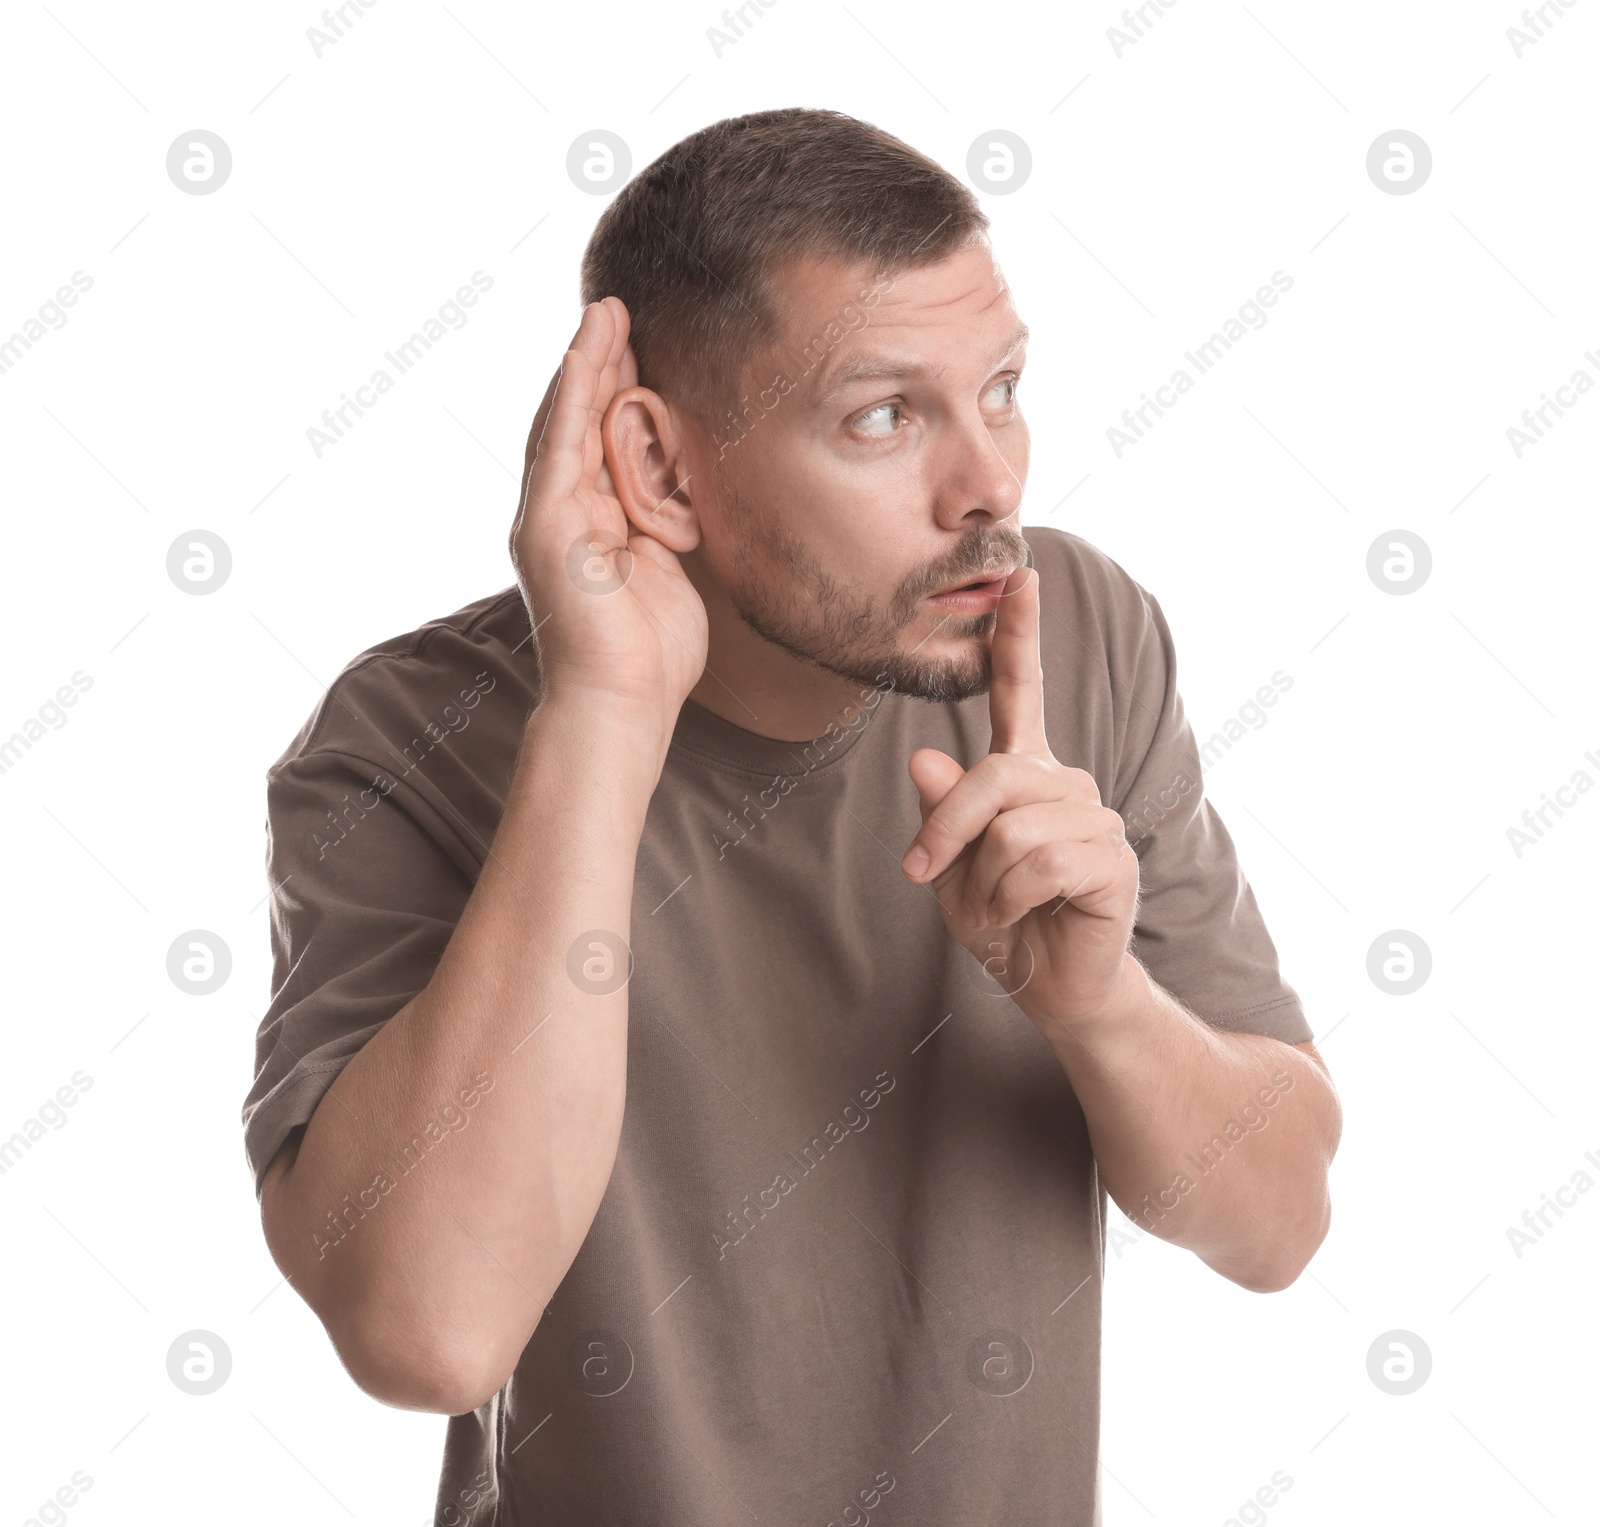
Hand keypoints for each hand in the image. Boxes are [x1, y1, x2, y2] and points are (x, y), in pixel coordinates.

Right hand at [509, 298, 707, 731]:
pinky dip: (571, 397)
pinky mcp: (545, 526)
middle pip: (578, 420)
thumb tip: (684, 493)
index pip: (600, 442)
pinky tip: (586, 353)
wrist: (623, 703)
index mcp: (589, 525)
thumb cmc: (652, 655)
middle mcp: (560, 514)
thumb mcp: (669, 571)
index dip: (617, 390)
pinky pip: (560, 447)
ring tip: (607, 311)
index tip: (640, 344)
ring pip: (565, 422)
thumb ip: (665, 525)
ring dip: (586, 362)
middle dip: (600, 362)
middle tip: (620, 306)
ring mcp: (547, 518)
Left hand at [899, 565, 1140, 1028]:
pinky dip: (1010, 899)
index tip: (1020, 574)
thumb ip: (941, 816)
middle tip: (922, 871)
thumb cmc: (1001, 921)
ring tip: (998, 907)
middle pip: (992, 776)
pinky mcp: (1114, 861)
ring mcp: (1095, 819)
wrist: (1048, 986)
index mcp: (1024, 773)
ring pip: (1011, 829)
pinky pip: (1040, 864)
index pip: (1019, 693)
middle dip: (947, 829)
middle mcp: (1064, 784)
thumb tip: (924, 757)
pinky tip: (1021, 916)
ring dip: (983, 882)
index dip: (1018, 636)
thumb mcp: (950, 868)